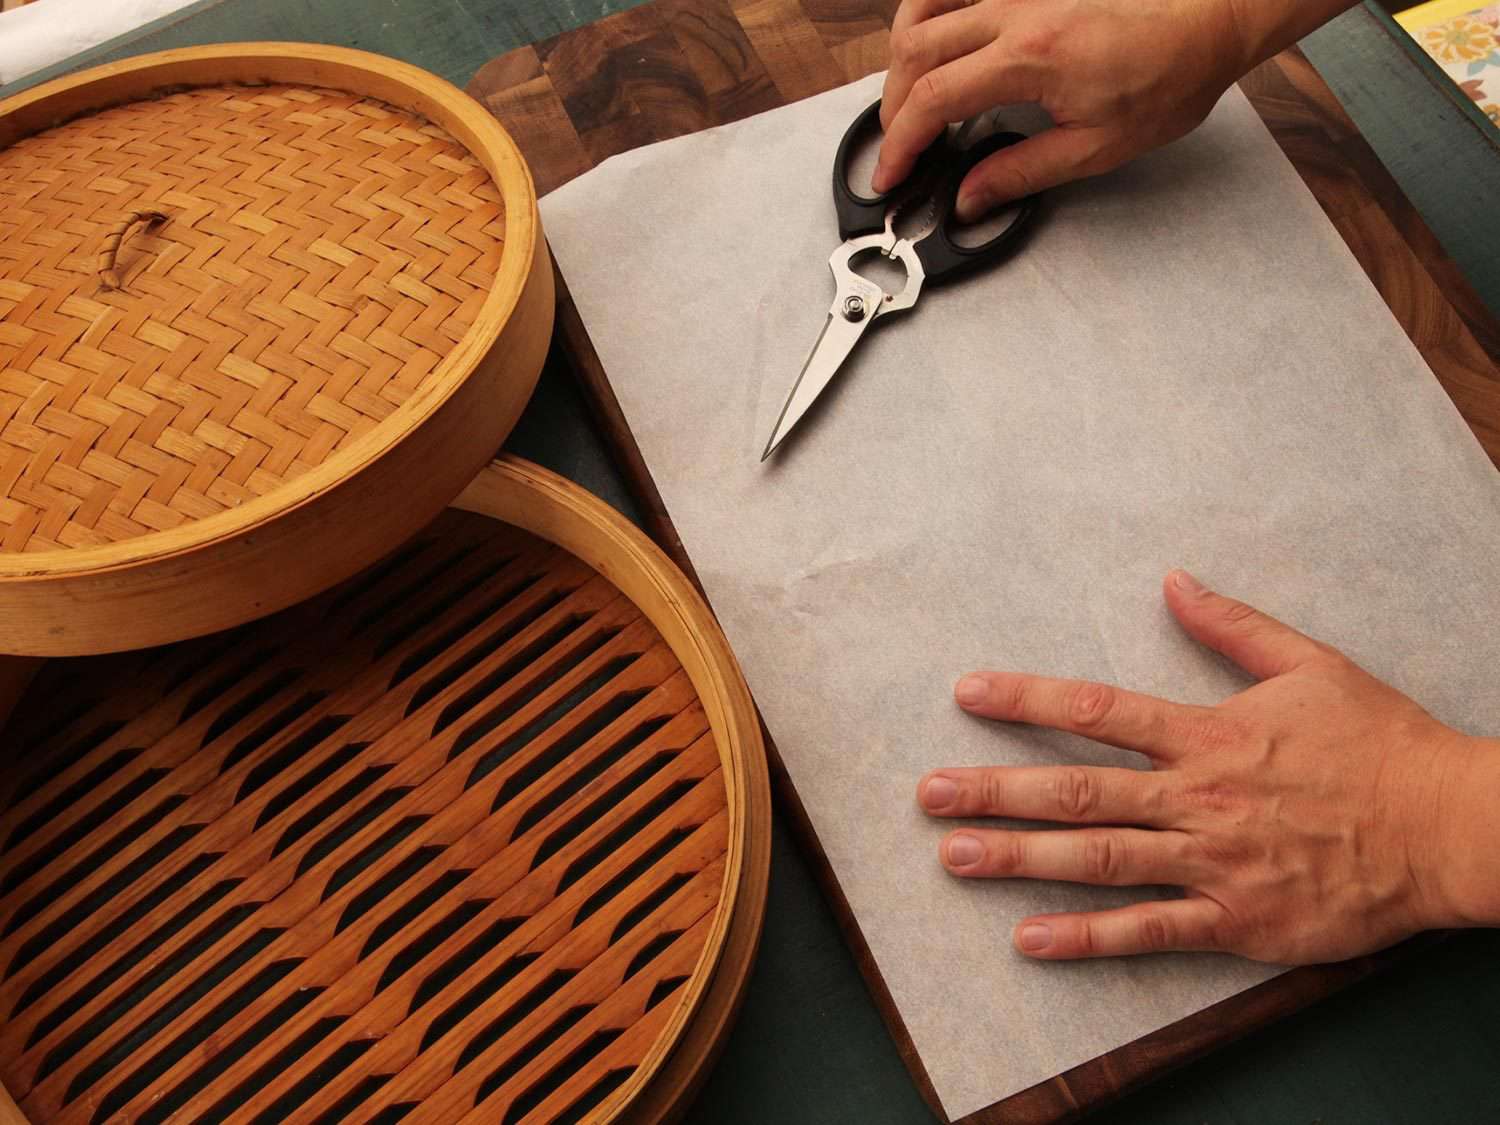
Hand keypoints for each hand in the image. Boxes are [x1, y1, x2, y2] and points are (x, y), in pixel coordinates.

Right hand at [872, 0, 1355, 216]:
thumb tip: (970, 198)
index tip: (890, 173)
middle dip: (893, 105)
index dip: (901, 142)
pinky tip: (933, 44)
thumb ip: (1022, 173)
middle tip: (900, 145)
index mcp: (1031, 59)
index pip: (936, 100)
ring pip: (924, 8)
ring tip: (907, 96)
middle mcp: (1015, 11)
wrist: (1210, 19)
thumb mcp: (1097, 147)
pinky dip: (928, 15)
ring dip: (902, 55)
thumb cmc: (1168, 76)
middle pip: (916, 51)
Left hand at [918, 570, 1499, 962]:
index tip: (968, 693)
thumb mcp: (1310, 665)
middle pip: (1077, 789)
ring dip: (1019, 857)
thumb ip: (1232, 627)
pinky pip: (1150, 930)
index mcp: (1208, 733)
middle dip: (995, 789)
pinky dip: (1088, 937)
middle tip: (929, 793)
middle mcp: (1197, 796)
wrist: (1451, 826)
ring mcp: (1213, 860)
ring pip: (1098, 857)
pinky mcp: (1237, 918)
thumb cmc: (1380, 744)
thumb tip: (1173, 581)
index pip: (1097, 709)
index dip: (1026, 699)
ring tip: (954, 856)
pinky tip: (1029, 940)